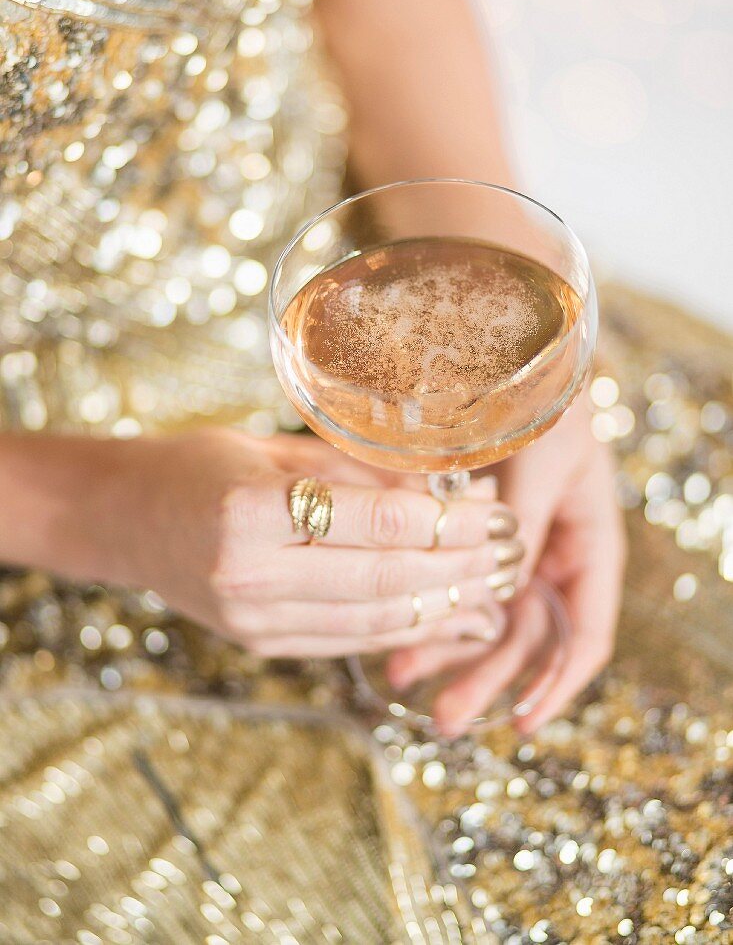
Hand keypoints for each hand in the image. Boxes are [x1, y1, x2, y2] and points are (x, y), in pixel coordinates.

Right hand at [100, 430, 520, 656]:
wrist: (124, 519)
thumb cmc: (197, 466)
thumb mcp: (272, 449)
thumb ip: (354, 472)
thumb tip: (445, 489)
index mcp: (249, 510)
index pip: (375, 524)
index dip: (446, 523)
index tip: (496, 512)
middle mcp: (249, 575)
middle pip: (384, 579)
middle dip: (459, 569)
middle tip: (511, 553)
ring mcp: (253, 620)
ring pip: (374, 620)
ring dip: (444, 607)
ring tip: (495, 589)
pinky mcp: (260, 643)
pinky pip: (349, 640)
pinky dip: (405, 629)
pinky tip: (448, 617)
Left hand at [387, 398, 625, 735]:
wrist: (509, 355)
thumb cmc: (539, 397)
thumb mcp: (540, 457)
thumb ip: (521, 523)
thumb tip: (498, 591)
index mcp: (587, 544)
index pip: (587, 631)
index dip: (559, 682)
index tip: (525, 722)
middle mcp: (550, 556)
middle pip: (527, 637)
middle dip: (488, 679)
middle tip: (445, 717)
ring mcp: (507, 548)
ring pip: (483, 616)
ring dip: (448, 650)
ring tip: (400, 680)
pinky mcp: (463, 535)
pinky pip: (450, 581)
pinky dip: (428, 605)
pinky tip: (394, 632)